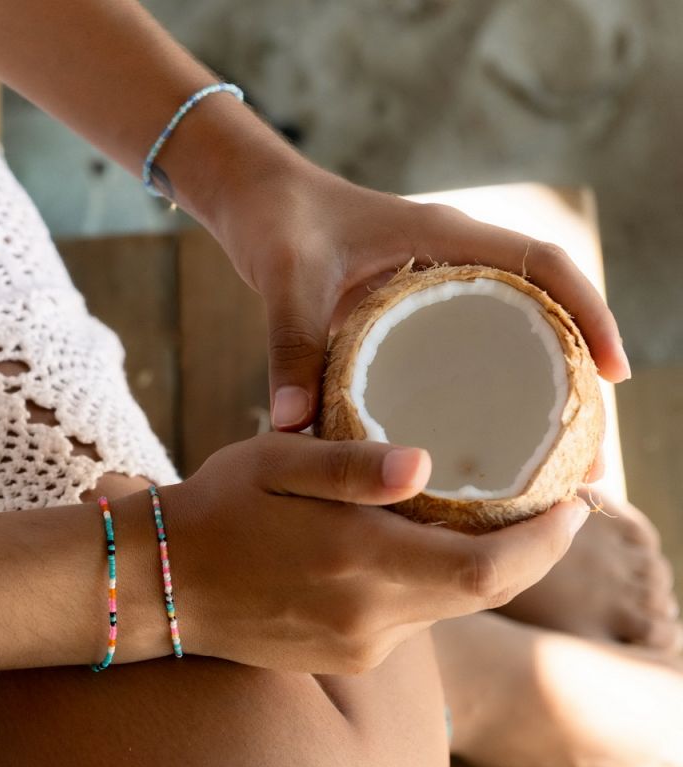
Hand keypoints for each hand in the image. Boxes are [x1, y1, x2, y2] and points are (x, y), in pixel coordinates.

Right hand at [158, 432, 588, 673]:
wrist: (162, 581)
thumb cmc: (218, 507)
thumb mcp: (277, 462)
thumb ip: (351, 466)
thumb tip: (423, 465)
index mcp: (358, 559)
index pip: (484, 568)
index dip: (542, 543)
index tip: (575, 506)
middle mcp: (368, 615)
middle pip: (480, 592)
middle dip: (528, 554)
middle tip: (549, 508)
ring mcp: (358, 643)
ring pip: (447, 606)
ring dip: (476, 567)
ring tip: (478, 517)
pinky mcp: (344, 656)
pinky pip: (411, 620)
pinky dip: (432, 584)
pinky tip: (412, 548)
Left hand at [214, 161, 630, 430]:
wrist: (256, 200)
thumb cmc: (277, 221)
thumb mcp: (287, 278)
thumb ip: (290, 346)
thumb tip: (293, 429)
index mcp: (443, 236)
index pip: (543, 265)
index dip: (588, 312)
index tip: (613, 373)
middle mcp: (451, 260)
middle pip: (541, 311)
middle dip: (574, 375)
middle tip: (585, 452)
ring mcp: (434, 286)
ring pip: (508, 334)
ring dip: (536, 390)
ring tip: (551, 463)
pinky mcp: (411, 311)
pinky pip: (466, 348)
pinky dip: (486, 389)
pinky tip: (482, 440)